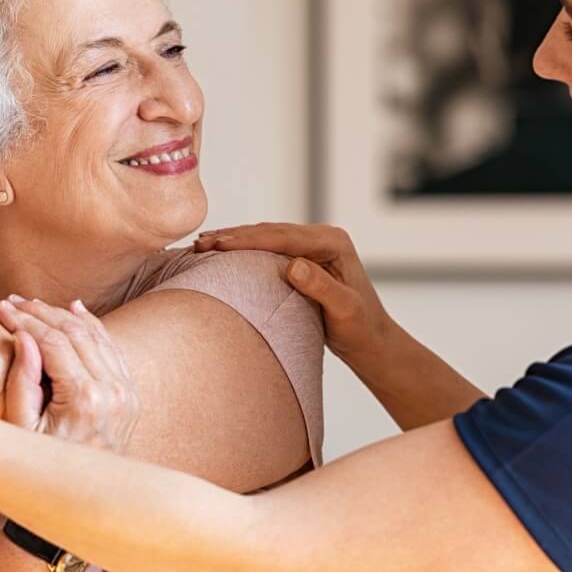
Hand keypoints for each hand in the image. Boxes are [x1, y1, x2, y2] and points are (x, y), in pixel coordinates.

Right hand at [0, 295, 139, 452]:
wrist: (82, 498)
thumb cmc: (44, 466)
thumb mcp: (21, 430)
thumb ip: (22, 383)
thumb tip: (24, 337)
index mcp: (84, 399)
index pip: (53, 342)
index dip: (25, 321)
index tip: (1, 309)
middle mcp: (112, 392)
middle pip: (75, 333)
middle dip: (41, 313)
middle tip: (13, 301)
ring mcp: (126, 393)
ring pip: (96, 336)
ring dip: (64, 315)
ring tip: (34, 305)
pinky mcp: (130, 395)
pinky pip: (111, 349)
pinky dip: (93, 327)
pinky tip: (74, 310)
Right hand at [195, 222, 393, 364]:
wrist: (370, 340)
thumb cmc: (361, 329)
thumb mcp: (345, 311)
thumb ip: (322, 288)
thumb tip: (293, 266)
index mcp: (333, 242)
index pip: (283, 237)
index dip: (248, 240)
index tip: (218, 244)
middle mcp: (323, 238)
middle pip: (270, 232)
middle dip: (234, 236)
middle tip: (200, 242)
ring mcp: (312, 246)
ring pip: (266, 236)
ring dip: (235, 240)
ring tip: (202, 244)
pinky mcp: (303, 257)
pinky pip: (268, 248)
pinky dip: (244, 249)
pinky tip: (222, 252)